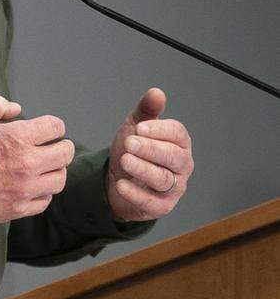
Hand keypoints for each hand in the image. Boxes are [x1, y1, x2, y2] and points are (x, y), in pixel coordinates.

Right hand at [0, 94, 75, 223]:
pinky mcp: (18, 208)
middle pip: (65, 154)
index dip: (54, 126)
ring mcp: (24, 188)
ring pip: (59, 179)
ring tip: (45, 167)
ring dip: (55, 170)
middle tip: (54, 147)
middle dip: (62, 147)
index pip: (55, 127)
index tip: (50, 129)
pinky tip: (33, 186)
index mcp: (17, 138)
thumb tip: (17, 109)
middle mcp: (26, 163)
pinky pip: (45, 201)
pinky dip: (43, 192)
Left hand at [107, 88, 192, 221]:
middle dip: (151, 149)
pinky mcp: (160, 206)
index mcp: (178, 143)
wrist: (118, 179)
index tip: (139, 128)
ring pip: (164, 179)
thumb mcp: (136, 128)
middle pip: (174, 157)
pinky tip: (121, 184)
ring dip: (143, 169)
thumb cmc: (133, 150)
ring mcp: (173, 187)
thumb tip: (156, 92)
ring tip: (125, 160)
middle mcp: (180, 166)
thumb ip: (146, 111)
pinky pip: (152, 202)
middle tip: (129, 143)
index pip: (178, 134)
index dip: (160, 130)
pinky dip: (136, 194)